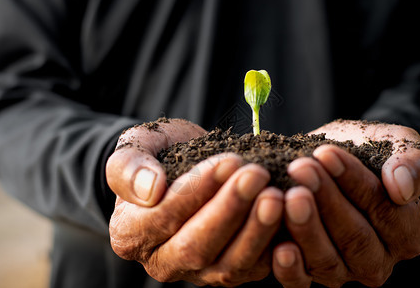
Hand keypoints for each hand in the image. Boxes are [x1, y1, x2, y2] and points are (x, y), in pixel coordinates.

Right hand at [106, 119, 283, 285]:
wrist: (184, 169)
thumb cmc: (159, 156)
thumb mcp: (137, 147)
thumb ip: (128, 166)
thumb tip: (151, 190)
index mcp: (131, 233)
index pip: (161, 218)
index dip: (195, 192)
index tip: (227, 162)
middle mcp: (163, 261)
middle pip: (196, 248)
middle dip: (230, 210)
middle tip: (257, 176)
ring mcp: (199, 271)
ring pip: (229, 265)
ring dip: (257, 231)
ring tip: (278, 195)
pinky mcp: (230, 269)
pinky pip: (255, 268)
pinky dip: (275, 245)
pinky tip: (291, 214)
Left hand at [273, 120, 419, 286]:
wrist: (325, 160)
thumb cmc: (364, 152)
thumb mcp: (395, 144)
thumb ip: (413, 164)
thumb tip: (402, 189)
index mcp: (406, 232)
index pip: (385, 210)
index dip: (354, 182)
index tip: (326, 153)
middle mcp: (377, 260)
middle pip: (355, 237)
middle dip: (326, 200)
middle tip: (301, 169)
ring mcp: (342, 271)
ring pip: (327, 259)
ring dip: (306, 227)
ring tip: (288, 195)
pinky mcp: (309, 274)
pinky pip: (300, 280)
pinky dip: (290, 268)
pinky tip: (280, 247)